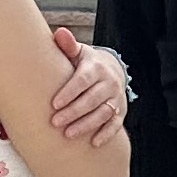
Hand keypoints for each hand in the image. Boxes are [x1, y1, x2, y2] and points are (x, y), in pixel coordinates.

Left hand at [49, 29, 130, 144]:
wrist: (110, 71)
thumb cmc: (85, 64)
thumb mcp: (78, 53)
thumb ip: (68, 46)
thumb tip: (59, 33)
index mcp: (96, 67)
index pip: (83, 80)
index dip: (70, 92)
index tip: (54, 104)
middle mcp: (109, 82)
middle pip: (92, 99)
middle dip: (74, 112)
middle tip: (55, 123)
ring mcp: (116, 97)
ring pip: (103, 113)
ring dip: (86, 125)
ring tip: (68, 134)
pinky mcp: (121, 111)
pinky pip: (116, 124)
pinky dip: (106, 134)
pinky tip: (94, 143)